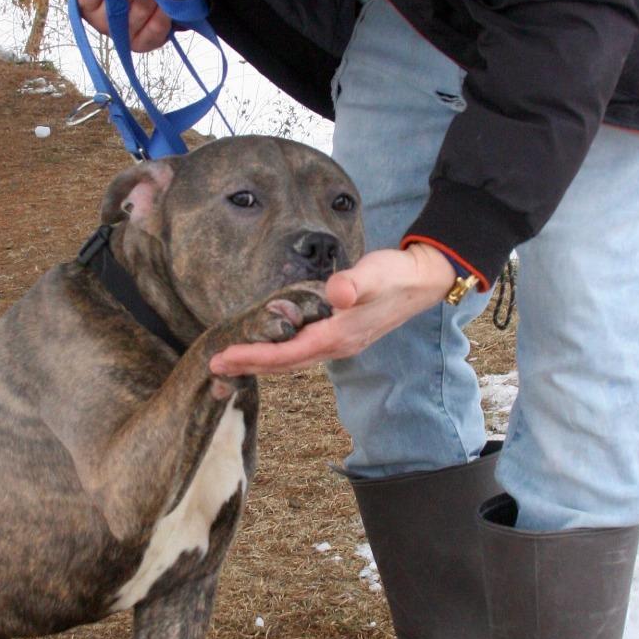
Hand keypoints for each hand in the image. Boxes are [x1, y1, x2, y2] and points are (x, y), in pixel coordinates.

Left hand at [209, 244, 457, 375]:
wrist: (424, 281)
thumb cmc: (395, 275)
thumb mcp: (375, 273)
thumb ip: (354, 283)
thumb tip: (337, 293)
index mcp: (338, 336)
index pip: (287, 353)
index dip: (254, 356)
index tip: (224, 358)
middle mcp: (336, 347)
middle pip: (285, 364)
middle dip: (249, 365)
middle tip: (214, 366)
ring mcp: (340, 345)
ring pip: (292, 361)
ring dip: (262, 363)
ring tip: (233, 362)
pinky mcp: (341, 337)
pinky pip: (301, 353)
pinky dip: (279, 355)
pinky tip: (267, 349)